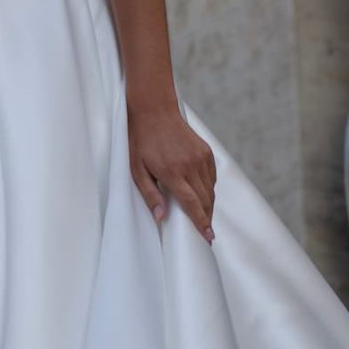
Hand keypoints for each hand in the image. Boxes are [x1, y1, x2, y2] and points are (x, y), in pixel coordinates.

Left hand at [129, 103, 216, 242]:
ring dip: (209, 205)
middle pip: (205, 200)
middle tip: (206, 233)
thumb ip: (150, 195)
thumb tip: (161, 217)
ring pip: (211, 190)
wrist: (154, 111)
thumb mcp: (136, 170)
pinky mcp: (206, 152)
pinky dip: (209, 189)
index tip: (208, 237)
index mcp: (172, 172)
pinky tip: (202, 195)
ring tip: (204, 217)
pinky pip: (212, 177)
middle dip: (207, 218)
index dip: (201, 223)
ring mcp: (201, 158)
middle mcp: (190, 166)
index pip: (192, 204)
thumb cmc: (141, 142)